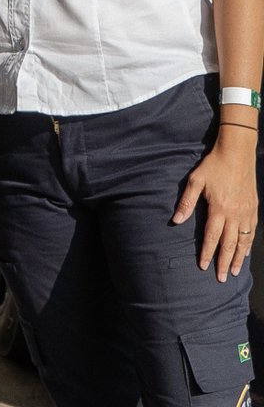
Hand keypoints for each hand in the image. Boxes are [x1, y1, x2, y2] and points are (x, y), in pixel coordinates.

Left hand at [172, 133, 257, 280]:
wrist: (237, 153)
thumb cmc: (214, 165)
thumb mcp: (196, 180)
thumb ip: (187, 202)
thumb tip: (176, 220)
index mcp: (219, 209)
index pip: (211, 237)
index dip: (207, 253)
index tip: (203, 267)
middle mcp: (234, 214)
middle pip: (228, 244)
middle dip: (223, 262)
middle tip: (220, 278)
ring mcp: (246, 213)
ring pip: (243, 241)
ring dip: (237, 258)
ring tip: (233, 271)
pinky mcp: (254, 209)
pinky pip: (251, 232)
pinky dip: (248, 245)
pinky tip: (245, 253)